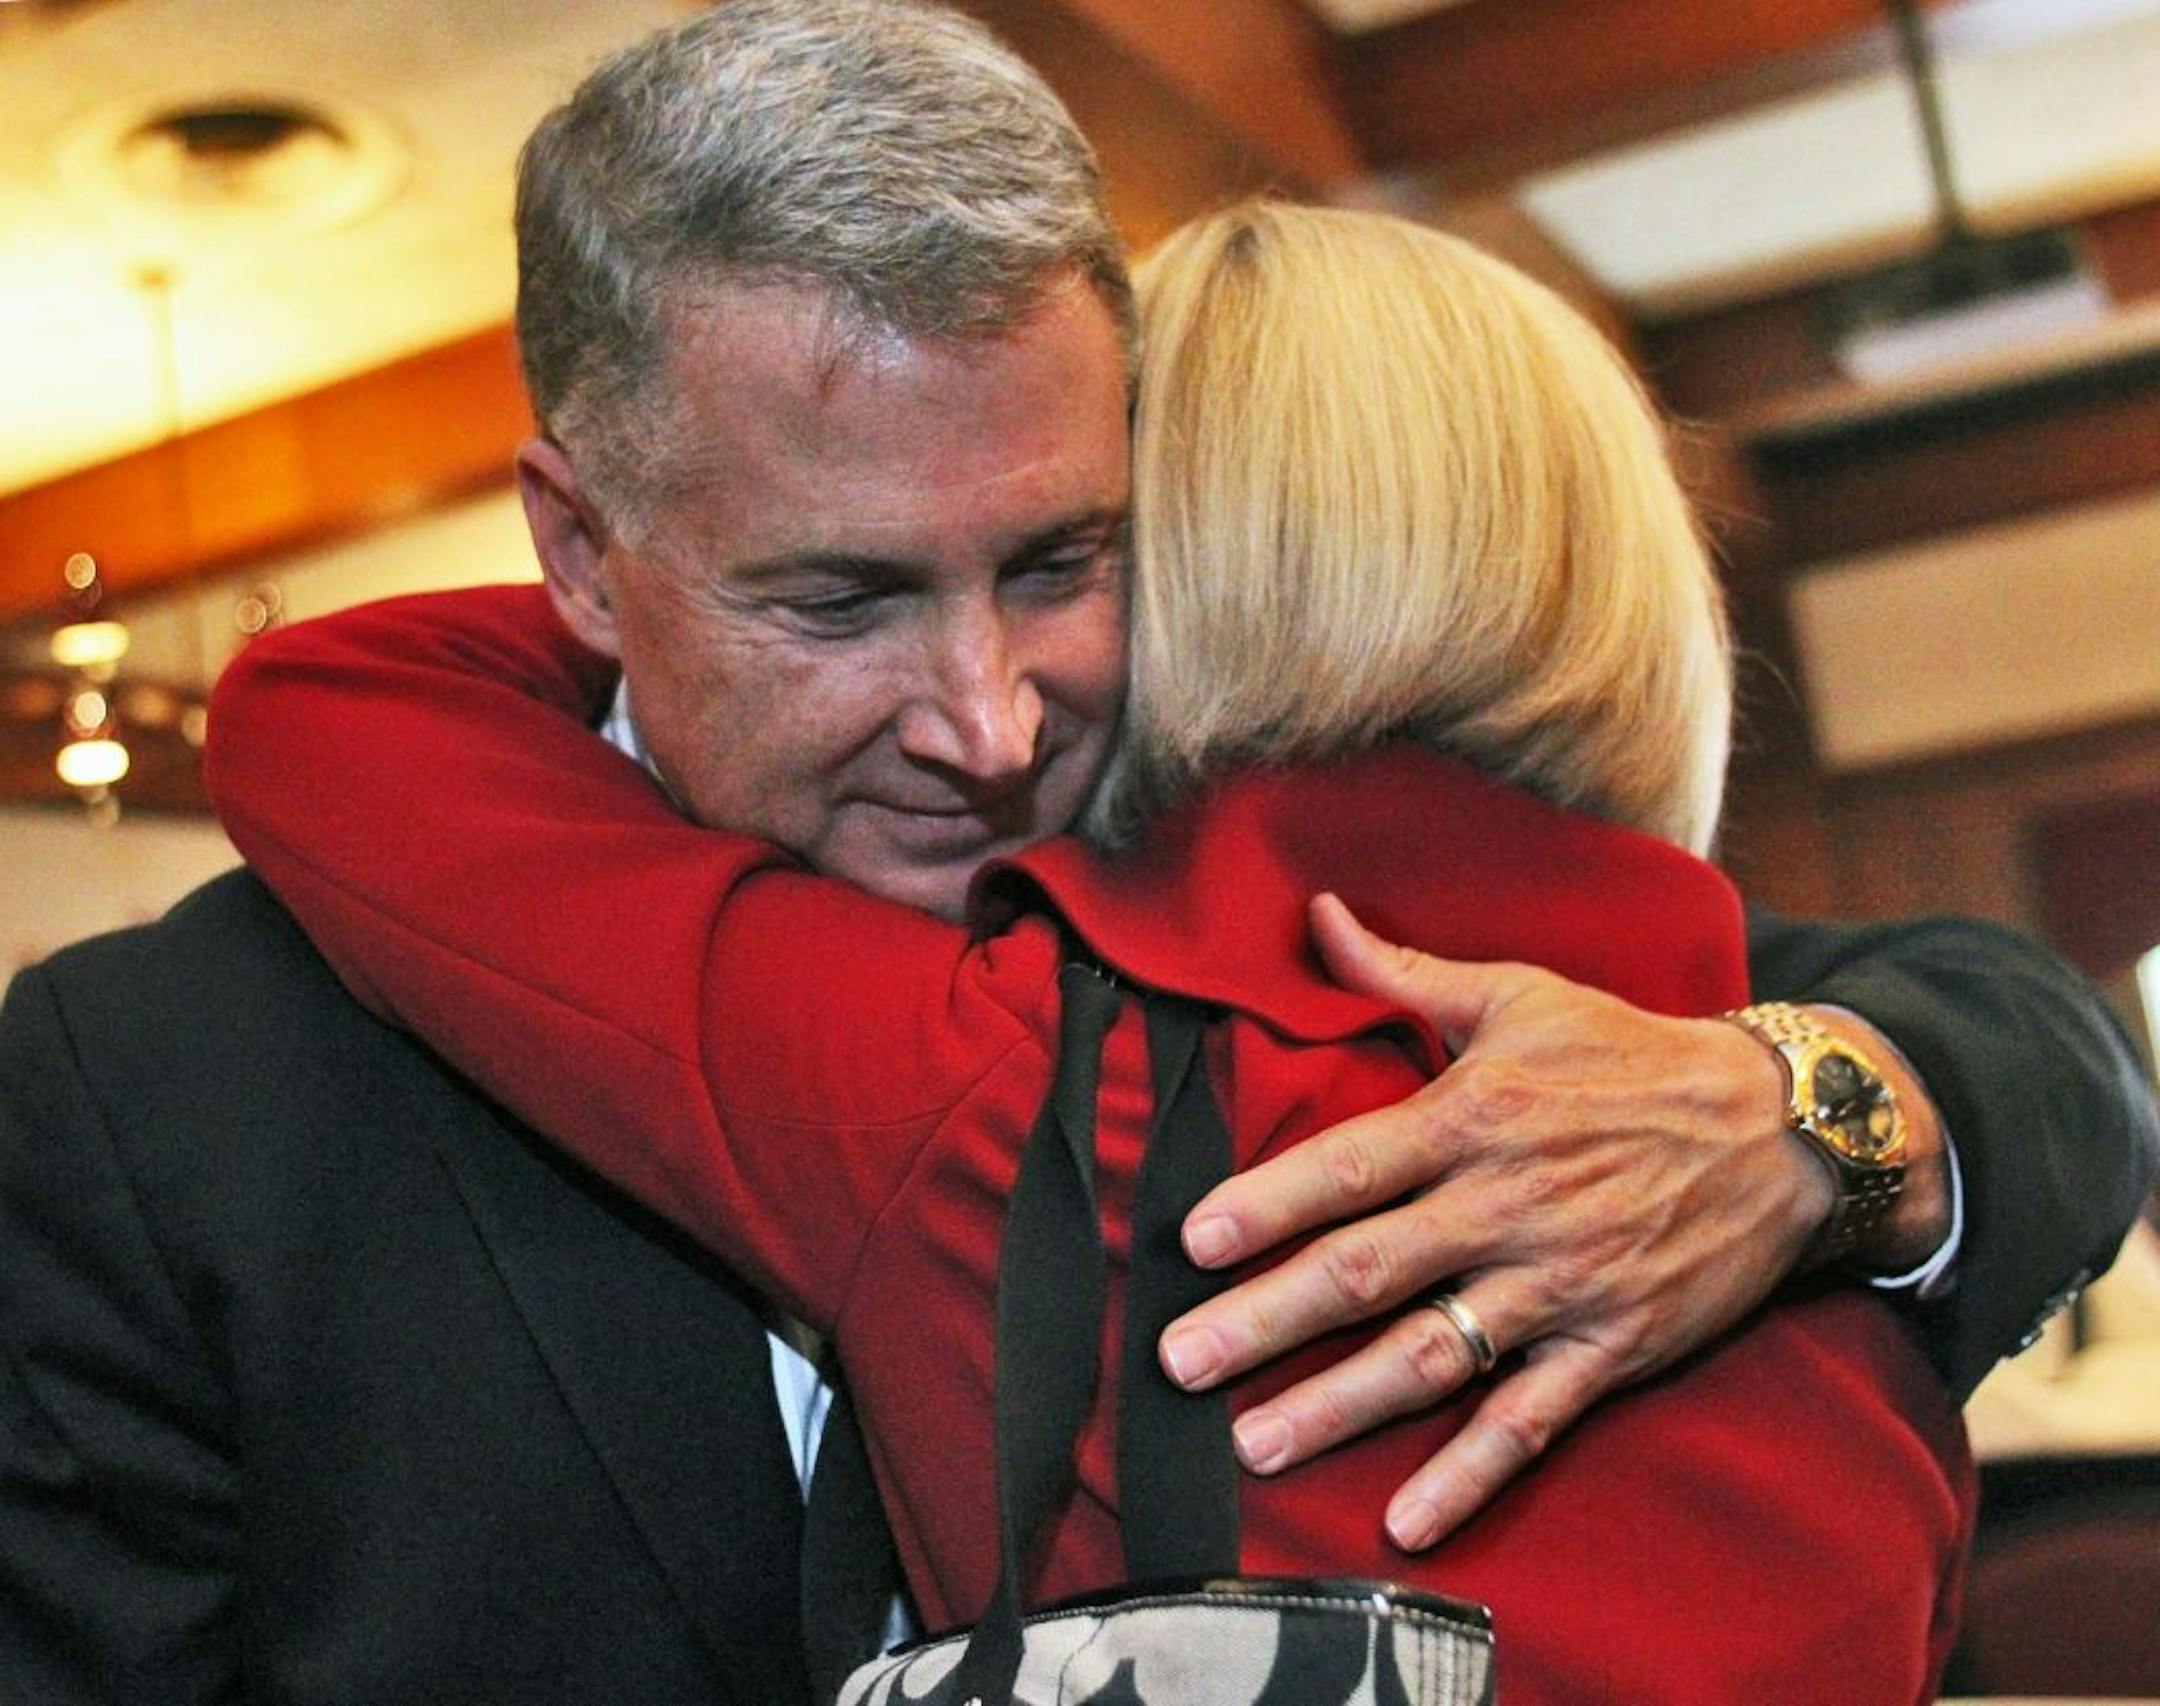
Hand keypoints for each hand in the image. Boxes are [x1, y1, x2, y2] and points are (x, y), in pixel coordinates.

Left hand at [1158, 893, 1828, 1549]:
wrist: (1783, 1127)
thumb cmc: (1630, 1053)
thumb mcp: (1521, 995)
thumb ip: (1406, 970)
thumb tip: (1318, 915)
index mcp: (1475, 1116)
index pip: (1351, 1166)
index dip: (1267, 1202)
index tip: (1192, 1240)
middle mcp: (1507, 1206)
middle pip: (1367, 1272)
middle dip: (1267, 1321)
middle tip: (1180, 1361)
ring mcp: (1560, 1285)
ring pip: (1431, 1355)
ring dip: (1339, 1405)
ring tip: (1255, 1442)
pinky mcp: (1611, 1347)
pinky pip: (1531, 1421)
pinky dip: (1469, 1474)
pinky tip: (1406, 1519)